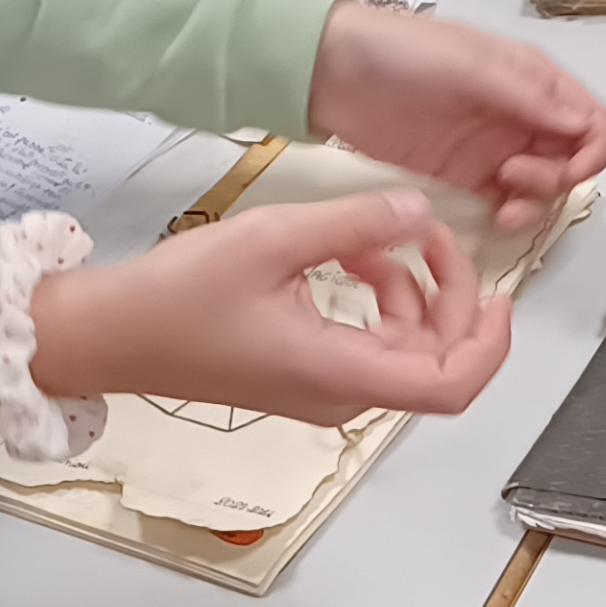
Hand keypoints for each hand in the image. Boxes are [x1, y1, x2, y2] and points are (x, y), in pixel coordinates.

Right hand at [29, 186, 513, 419]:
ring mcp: (320, 389)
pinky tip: (347, 253)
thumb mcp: (274, 240)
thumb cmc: (175, 297)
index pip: (450, 384)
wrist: (105, 337)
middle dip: (448, 295)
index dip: (489, 344)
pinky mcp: (300, 375)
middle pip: (434, 360)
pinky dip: (374, 299)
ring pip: (402, 348)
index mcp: (340, 373)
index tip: (500, 293)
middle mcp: (340, 394)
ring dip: (407, 290)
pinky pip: (366, 342)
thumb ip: (356, 224)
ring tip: (373, 235)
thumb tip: (421, 211)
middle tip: (430, 234)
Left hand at [305, 0, 605, 231]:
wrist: (327, 71)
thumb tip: (582, 125)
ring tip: (504, 202)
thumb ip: (526, 96)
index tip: (569, 170)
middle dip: (557, 178)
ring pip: (543, 185)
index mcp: (530, 79)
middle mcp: (519, 113)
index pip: (590, 120)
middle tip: (514, 176)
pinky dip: (512, 214)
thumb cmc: (395, 50)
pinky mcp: (464, 173)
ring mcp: (492, 146)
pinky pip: (506, 200)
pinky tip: (496, 218)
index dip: (591, 150)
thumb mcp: (467, 64)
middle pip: (571, 158)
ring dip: (537, 202)